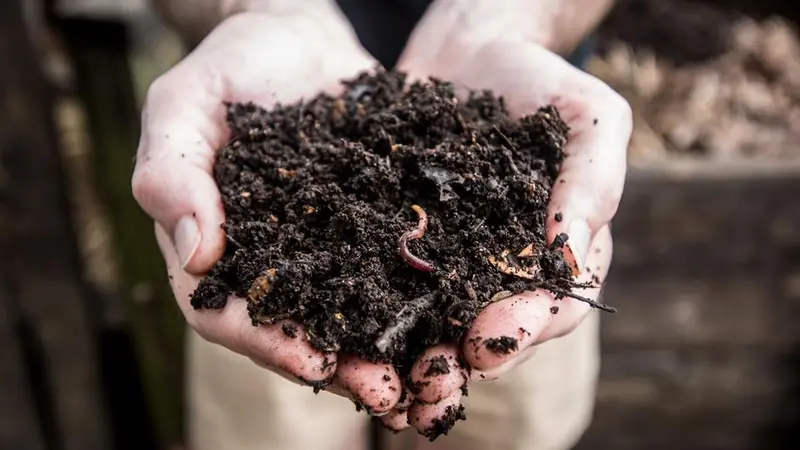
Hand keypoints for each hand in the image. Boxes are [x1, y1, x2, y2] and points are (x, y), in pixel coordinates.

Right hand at [132, 10, 404, 414]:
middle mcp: (271, 260)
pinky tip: (451, 321)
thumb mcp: (188, 101)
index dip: (266, 343)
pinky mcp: (369, 229)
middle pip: (294, 332)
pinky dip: (416, 305)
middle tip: (389, 394)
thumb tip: (195, 254)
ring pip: (348, 316)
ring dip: (384, 353)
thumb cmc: (236, 63)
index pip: (225, 312)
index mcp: (216, 245)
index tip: (314, 365)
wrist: (302, 37)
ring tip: (428, 376)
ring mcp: (322, 249)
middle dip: (339, 368)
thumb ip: (173, 170)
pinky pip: (389, 275)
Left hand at [382, 37, 631, 434]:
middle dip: (464, 362)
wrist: (469, 50)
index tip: (489, 339)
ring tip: (387, 384)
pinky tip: (347, 329)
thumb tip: (570, 256)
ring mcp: (456, 259)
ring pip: (441, 321)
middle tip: (431, 385)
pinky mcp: (408, 242)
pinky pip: (392, 282)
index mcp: (560, 252)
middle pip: (494, 330)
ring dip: (417, 357)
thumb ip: (592, 181)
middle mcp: (506, 267)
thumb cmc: (539, 81)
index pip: (553, 305)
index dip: (524, 328)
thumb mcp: (588, 116)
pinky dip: (376, 311)